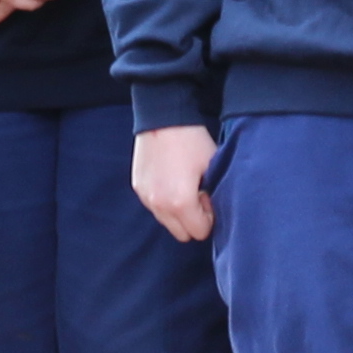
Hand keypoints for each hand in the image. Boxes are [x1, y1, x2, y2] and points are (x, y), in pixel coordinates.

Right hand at [133, 124, 217, 242]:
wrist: (163, 118)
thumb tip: (214, 211)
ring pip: (166, 222)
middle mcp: (160, 205)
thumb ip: (215, 196)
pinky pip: (154, 207)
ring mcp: (146, 197)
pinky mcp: (138, 188)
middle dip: (192, 221)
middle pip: (181, 234)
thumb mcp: (213, 168)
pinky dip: (164, 201)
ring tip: (183, 186)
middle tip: (198, 196)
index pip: (200, 232)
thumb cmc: (192, 141)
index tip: (208, 198)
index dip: (209, 218)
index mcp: (181, 202)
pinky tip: (170, 180)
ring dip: (177, 213)